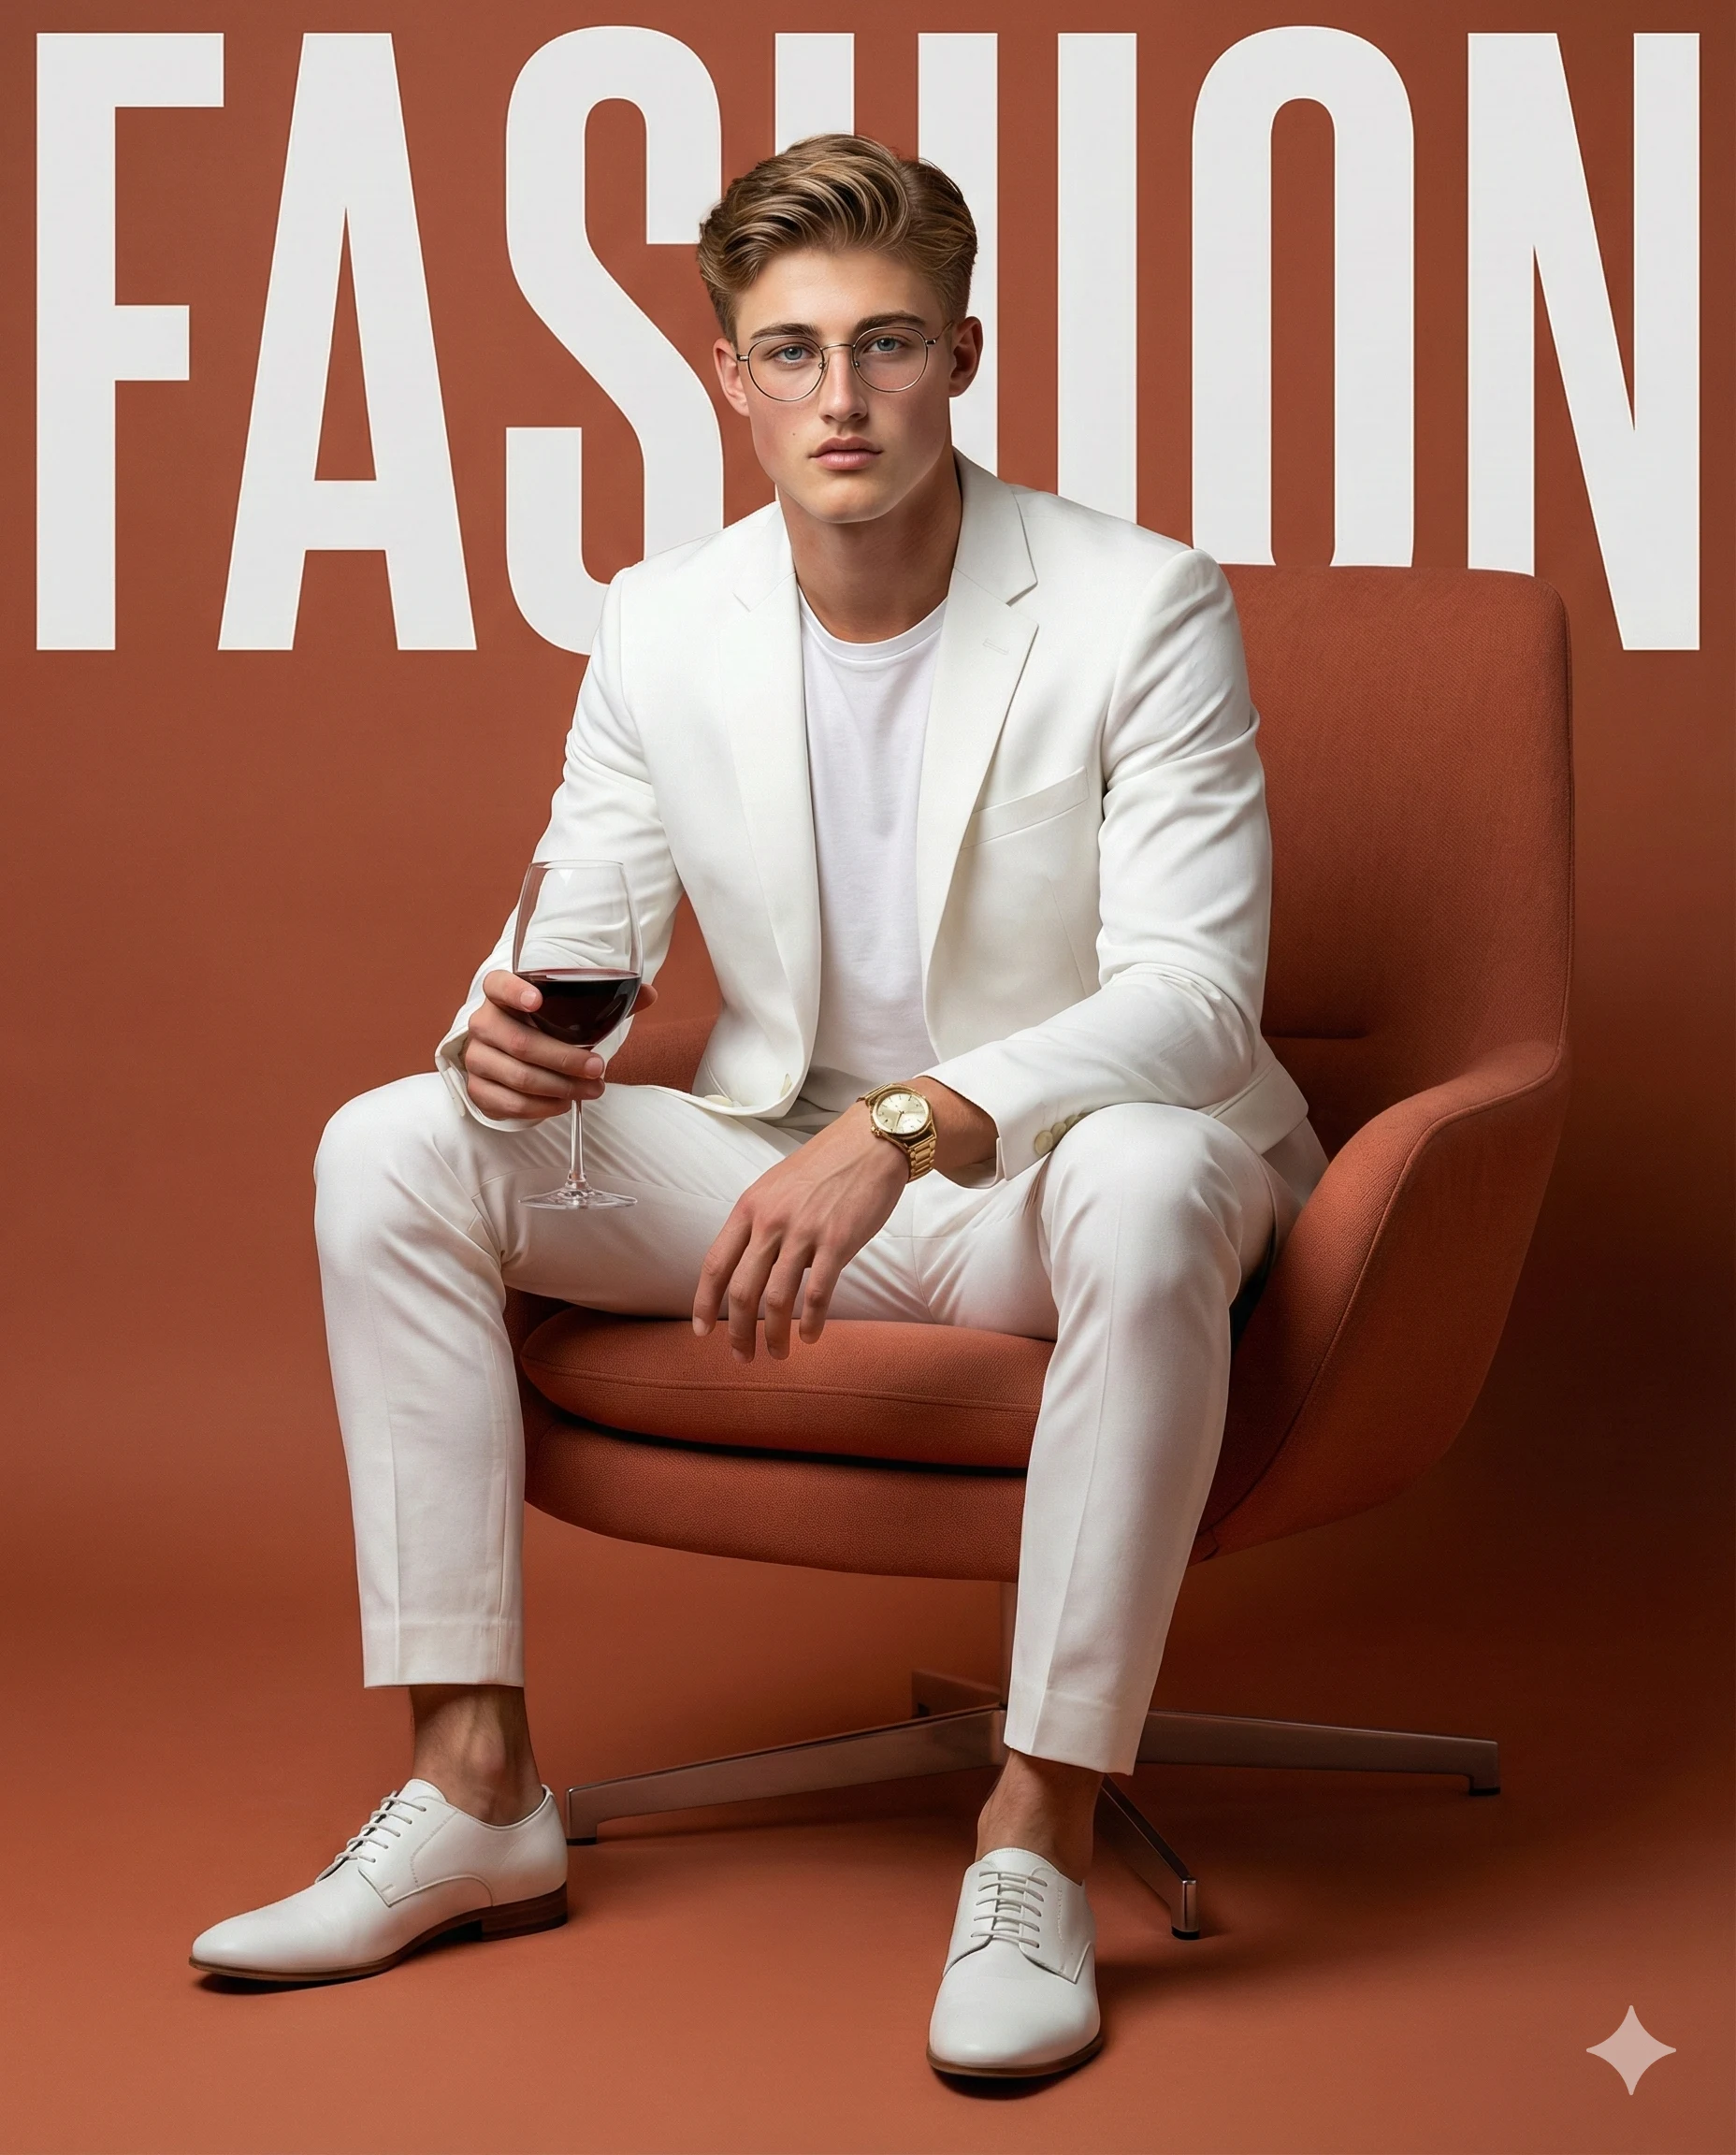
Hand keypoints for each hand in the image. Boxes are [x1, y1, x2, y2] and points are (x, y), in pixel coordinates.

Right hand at [461, 969, 657, 1120]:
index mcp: (501, 994)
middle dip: (565, 1059)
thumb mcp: (572, 1011)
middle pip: (521, 1043)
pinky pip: (511, 1103)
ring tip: (591, 1090)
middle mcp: (483, 1023)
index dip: (515, 992)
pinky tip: (564, 1102)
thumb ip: (607, 1000)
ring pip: (520, 1078)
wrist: (515, 1057)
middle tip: (598, 1069)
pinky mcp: (478, 1089)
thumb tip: (648, 993)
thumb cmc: (546, 1028)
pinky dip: (543, 1107)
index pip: (499, 985)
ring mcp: (476, 1058)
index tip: (537, 1001)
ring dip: (561, 1087)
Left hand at [692, 1079, 997, 1360]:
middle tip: (743, 1356)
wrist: (871, 1141)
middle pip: (742, 1290)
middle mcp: (771, 1221)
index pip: (715, 1264)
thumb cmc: (825, 1166)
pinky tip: (811, 1337)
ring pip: (777, 1299)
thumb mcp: (776, 1187)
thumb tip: (752, 1267)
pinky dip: (812, 1322)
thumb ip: (760, 1223)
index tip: (702, 1331)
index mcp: (749, 1208)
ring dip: (774, 1335)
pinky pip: (818, 1293)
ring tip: (777, 1354)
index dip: (704, 1303)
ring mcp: (804, 1231)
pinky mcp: (839, 1241)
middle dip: (738, 1331)